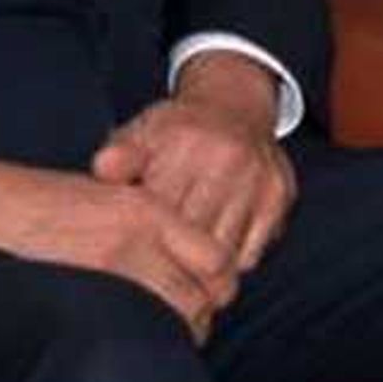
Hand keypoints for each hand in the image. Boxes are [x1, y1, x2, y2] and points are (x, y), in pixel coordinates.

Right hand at [0, 143, 242, 340]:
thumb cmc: (43, 206)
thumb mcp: (108, 200)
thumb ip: (149, 229)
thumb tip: (177, 266)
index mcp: (151, 210)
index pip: (218, 259)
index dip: (220, 286)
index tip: (210, 297)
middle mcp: (144, 236)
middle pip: (206, 294)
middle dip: (204, 316)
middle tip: (190, 326)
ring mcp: (117, 265)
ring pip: (179, 315)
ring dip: (180, 333)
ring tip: (166, 340)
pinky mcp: (92, 288)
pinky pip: (140, 324)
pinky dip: (148, 338)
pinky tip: (138, 345)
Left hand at [95, 54, 296, 272]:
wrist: (235, 106)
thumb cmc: (177, 130)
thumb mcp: (140, 132)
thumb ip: (118, 154)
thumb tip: (102, 169)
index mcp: (185, 144)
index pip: (159, 210)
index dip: (141, 236)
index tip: (129, 249)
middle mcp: (226, 161)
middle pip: (191, 235)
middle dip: (169, 257)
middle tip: (150, 274)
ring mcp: (257, 181)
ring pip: (222, 252)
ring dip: (199, 269)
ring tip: (178, 274)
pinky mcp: (280, 197)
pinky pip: (249, 255)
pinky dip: (228, 266)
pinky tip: (210, 264)